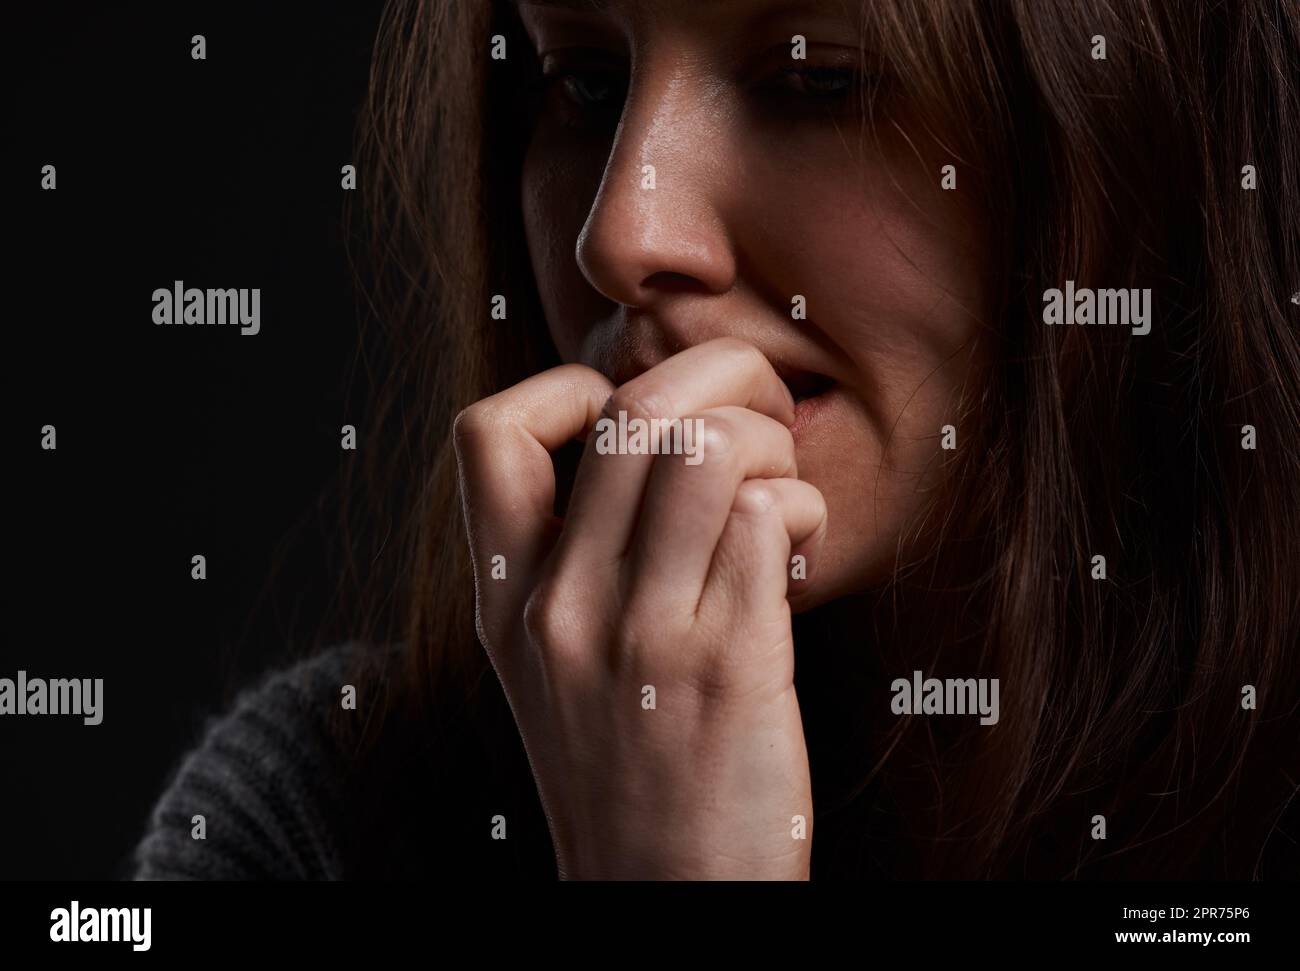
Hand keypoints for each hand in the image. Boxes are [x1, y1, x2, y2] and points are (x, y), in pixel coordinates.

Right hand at [453, 337, 827, 878]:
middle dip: (721, 375)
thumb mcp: (555, 667)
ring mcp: (639, 634)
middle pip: (633, 408)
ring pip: (707, 445)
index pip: (488, 430)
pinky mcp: (725, 661)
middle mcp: (558, 607)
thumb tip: (653, 434)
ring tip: (781, 481)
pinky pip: (767, 513)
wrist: (671, 896)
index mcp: (504, 601)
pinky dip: (803, 505)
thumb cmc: (630, 770)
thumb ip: (572, 560)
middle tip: (758, 409)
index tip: (632, 418)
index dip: (569, 387)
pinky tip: (799, 543)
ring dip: (769, 439)